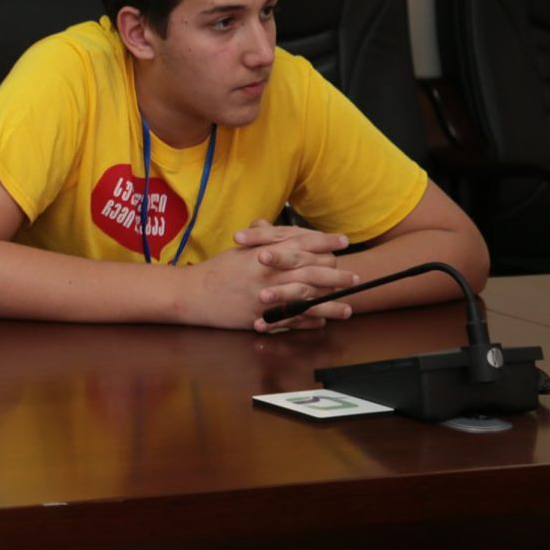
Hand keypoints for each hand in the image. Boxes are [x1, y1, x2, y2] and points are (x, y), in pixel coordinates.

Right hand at [181, 232, 358, 332]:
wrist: (193, 294)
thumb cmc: (215, 271)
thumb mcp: (239, 250)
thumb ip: (259, 239)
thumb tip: (271, 226)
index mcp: (265, 253)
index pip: (302, 242)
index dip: (324, 241)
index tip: (343, 241)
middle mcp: (270, 273)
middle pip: (312, 271)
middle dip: (337, 275)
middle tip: (356, 277)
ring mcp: (267, 296)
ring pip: (308, 298)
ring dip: (330, 303)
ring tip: (348, 308)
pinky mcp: (263, 316)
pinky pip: (293, 320)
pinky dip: (310, 321)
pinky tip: (323, 322)